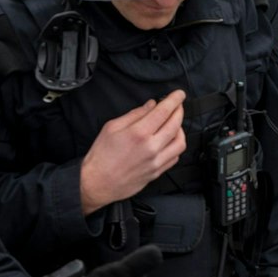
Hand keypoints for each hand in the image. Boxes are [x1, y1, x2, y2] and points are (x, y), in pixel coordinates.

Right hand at [79, 91, 186, 213]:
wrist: (97, 183)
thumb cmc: (101, 155)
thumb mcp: (111, 127)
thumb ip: (134, 114)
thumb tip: (151, 105)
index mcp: (138, 133)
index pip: (164, 111)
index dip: (175, 100)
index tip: (179, 94)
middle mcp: (151, 147)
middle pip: (176, 124)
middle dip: (179, 110)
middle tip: (177, 105)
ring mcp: (155, 162)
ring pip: (180, 142)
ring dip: (180, 129)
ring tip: (173, 124)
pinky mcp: (156, 173)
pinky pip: (175, 157)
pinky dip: (176, 146)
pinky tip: (169, 141)